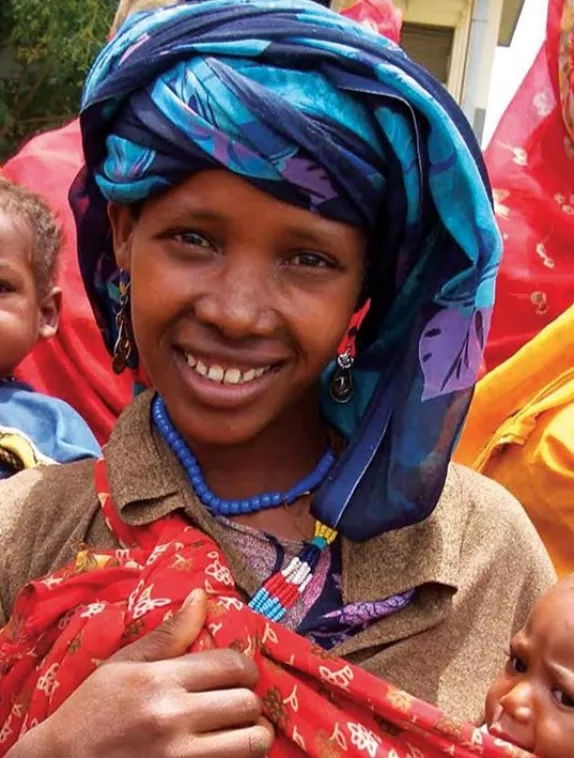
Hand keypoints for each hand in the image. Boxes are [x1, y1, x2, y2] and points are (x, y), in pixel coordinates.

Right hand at [10, 590, 273, 757]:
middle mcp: (173, 718)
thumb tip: (201, 596)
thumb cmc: (92, 710)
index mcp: (161, 681)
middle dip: (250, 700)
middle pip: (247, 704)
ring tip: (241, 729)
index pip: (231, 665)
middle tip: (239, 701)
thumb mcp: (124, 664)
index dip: (245, 667)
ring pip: (252, 743)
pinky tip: (226, 751)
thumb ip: (169, 634)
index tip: (240, 673)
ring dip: (254, 733)